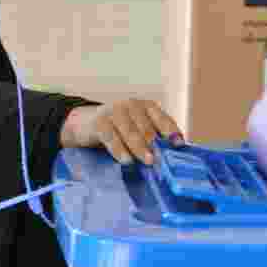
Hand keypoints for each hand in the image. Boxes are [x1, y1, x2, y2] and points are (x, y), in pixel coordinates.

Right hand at [60, 99, 183, 164]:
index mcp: (147, 107)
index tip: (179, 145)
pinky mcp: (100, 122)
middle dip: (156, 145)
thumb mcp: (138, 129)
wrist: (86, 123)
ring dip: (140, 148)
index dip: (172, 132)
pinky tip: (126, 160)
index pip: (163, 119)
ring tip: (149, 161)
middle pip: (147, 128)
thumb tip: (173, 156)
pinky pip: (111, 137)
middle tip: (163, 159)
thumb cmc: (119, 129)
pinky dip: (119, 150)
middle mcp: (132, 106)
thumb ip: (154, 138)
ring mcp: (115, 112)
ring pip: (131, 132)